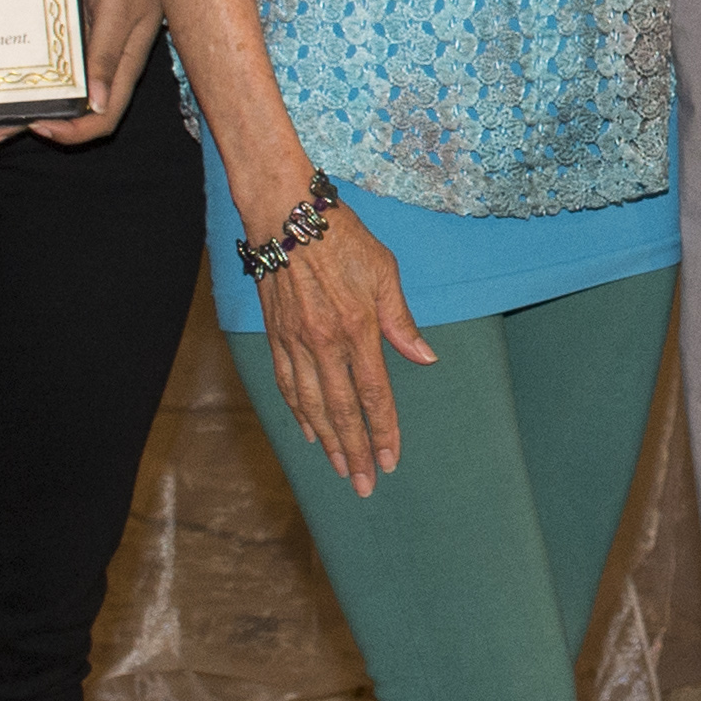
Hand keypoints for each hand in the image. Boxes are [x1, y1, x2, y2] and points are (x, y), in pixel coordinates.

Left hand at [20, 0, 165, 147]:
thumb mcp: (117, 11)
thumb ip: (106, 56)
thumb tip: (97, 104)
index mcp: (123, 69)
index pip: (101, 120)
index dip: (71, 131)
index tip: (38, 125)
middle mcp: (105, 68)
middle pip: (73, 113)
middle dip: (35, 126)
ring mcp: (90, 53)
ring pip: (59, 90)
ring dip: (27, 104)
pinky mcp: (76, 35)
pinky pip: (53, 63)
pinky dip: (31, 72)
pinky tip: (6, 73)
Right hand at [257, 198, 431, 487]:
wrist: (285, 215)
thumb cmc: (342, 237)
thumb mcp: (384, 272)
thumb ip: (402, 321)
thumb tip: (424, 358)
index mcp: (358, 328)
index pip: (374, 394)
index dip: (383, 431)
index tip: (390, 460)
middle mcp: (324, 342)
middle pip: (342, 411)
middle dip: (355, 452)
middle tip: (363, 485)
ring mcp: (296, 342)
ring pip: (312, 405)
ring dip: (327, 442)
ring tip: (339, 469)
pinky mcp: (275, 335)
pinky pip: (287, 384)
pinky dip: (298, 412)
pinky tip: (308, 430)